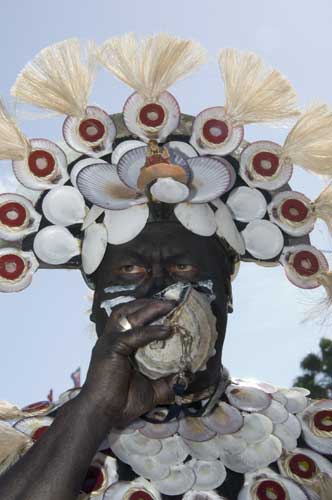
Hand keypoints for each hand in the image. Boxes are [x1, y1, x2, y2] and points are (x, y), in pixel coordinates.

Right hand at [82, 299, 175, 427]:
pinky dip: (151, 331)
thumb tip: (187, 378)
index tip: (169, 307)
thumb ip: (167, 383)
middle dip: (149, 303)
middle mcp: (112, 339)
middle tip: (172, 302)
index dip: (147, 310)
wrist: (102, 414)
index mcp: (118, 345)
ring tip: (168, 306)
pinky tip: (167, 330)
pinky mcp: (112, 349)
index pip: (131, 318)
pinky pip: (133, 335)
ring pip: (127, 314)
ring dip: (148, 308)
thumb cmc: (121, 403)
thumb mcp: (151, 391)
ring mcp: (110, 342)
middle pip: (127, 310)